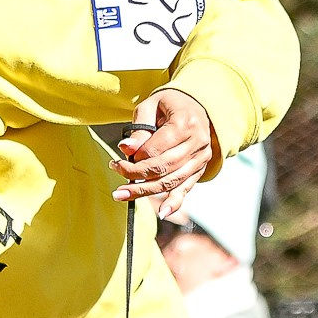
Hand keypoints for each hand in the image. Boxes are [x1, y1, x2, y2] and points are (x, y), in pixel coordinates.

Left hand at [111, 89, 218, 219]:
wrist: (196, 106)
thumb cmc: (169, 105)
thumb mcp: (150, 108)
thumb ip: (139, 130)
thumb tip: (126, 149)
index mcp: (185, 123)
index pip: (156, 150)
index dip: (136, 158)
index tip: (120, 159)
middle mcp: (197, 143)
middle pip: (163, 168)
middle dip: (136, 176)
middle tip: (116, 177)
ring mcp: (200, 159)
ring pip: (170, 181)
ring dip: (145, 192)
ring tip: (122, 195)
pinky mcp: (199, 170)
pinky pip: (185, 189)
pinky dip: (174, 202)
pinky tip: (162, 213)